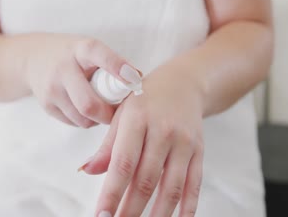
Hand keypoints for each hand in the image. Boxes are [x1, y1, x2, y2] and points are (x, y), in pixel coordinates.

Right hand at [23, 34, 139, 127]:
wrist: (32, 58)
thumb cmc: (72, 55)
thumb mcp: (89, 49)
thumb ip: (112, 63)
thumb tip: (138, 80)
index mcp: (81, 50)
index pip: (101, 56)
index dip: (118, 68)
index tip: (134, 79)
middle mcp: (64, 68)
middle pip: (89, 104)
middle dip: (108, 115)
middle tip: (118, 114)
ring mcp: (52, 88)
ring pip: (82, 118)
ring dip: (98, 120)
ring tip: (103, 110)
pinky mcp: (46, 104)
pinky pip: (74, 122)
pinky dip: (86, 121)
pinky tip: (86, 110)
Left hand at [80, 63, 203, 215]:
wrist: (183, 84)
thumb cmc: (145, 99)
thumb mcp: (122, 114)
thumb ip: (107, 145)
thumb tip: (88, 171)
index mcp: (138, 119)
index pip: (123, 164)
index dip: (111, 193)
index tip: (101, 215)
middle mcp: (163, 131)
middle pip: (146, 180)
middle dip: (130, 209)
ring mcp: (184, 143)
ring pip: (171, 187)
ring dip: (157, 214)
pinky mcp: (199, 151)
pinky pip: (194, 184)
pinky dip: (187, 208)